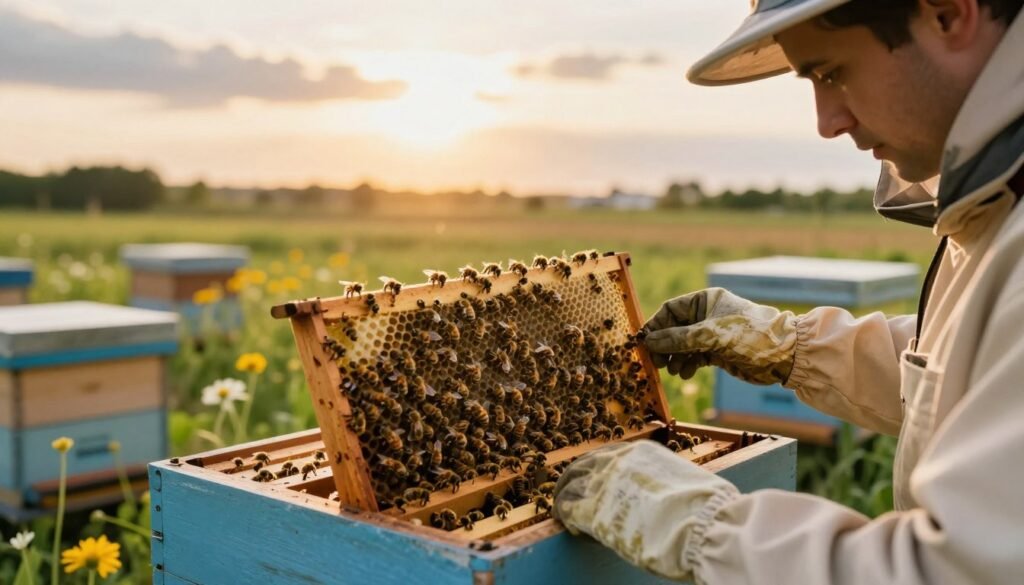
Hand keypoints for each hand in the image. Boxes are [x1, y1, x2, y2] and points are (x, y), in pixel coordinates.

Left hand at [553, 440, 737, 580]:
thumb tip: (670, 493)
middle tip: (571, 496)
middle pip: (583, 467)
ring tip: (567, 514)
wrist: (702, 527)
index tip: (599, 484)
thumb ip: (667, 481)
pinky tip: (572, 529)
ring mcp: (602, 484)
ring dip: (567, 499)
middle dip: (575, 481)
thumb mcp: (685, 480)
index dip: (600, 472)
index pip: (609, 456)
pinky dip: (567, 518)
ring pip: (571, 486)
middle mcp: (617, 461)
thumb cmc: (704, 509)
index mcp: (641, 451)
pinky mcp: (592, 511)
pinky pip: (569, 510)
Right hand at [643, 287, 796, 384]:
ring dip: (675, 358)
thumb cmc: (749, 335)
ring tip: (674, 370)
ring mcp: (712, 334)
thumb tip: (648, 342)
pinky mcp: (718, 351)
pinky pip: (694, 357)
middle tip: (656, 362)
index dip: (656, 326)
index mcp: (705, 300)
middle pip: (674, 329)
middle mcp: (707, 315)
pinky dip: (688, 365)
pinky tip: (686, 374)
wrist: (784, 355)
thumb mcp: (710, 335)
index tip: (643, 343)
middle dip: (664, 345)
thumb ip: (678, 339)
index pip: (670, 310)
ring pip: (683, 345)